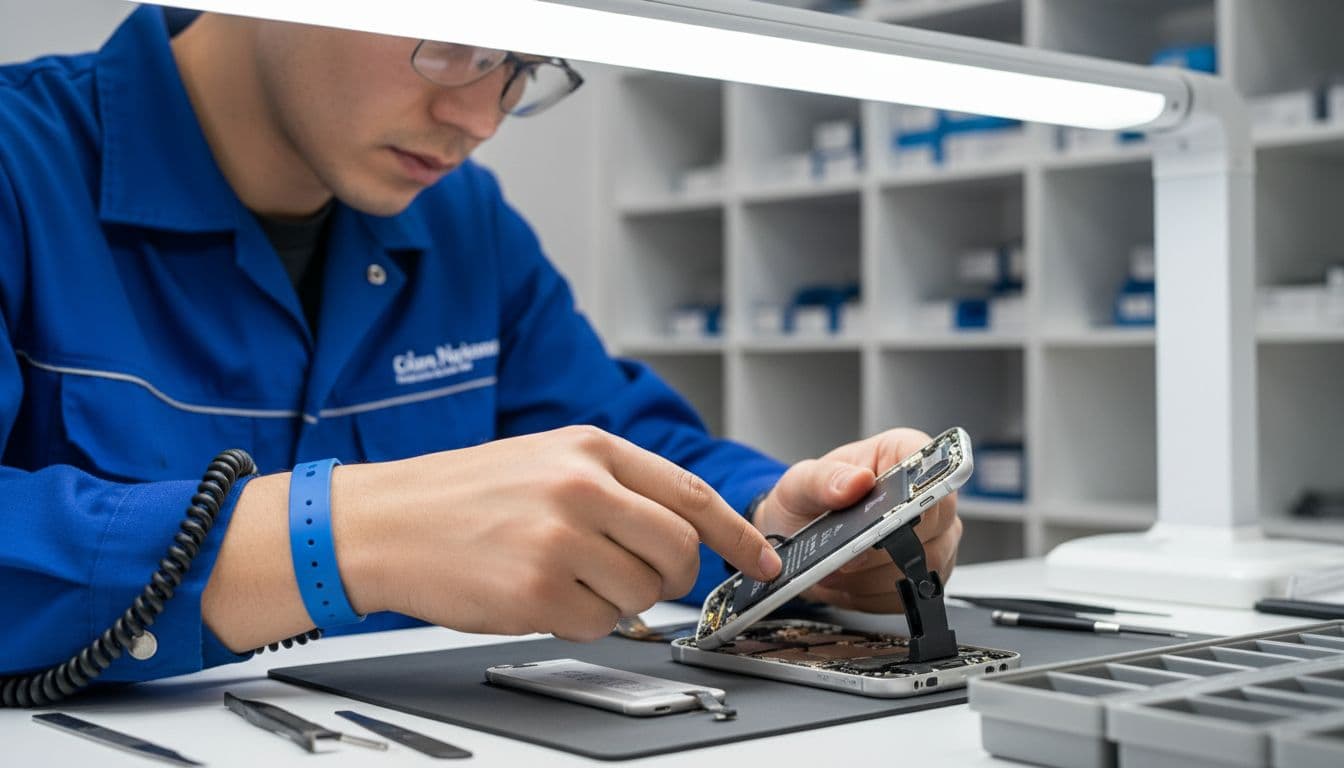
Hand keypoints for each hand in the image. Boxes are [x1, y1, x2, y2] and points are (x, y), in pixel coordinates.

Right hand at [334, 426, 781, 640]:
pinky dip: (580, 620)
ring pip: (642, 594)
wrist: (385, 521)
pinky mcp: (537, 591)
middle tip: (637, 576)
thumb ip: (618, 486)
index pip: (692, 495)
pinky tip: (538, 593)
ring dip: (616, 600)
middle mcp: (581, 488)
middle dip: (672, 576)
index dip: (736, 535)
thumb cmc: (464, 494)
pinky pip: (599, 624)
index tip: (763, 561)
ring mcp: (560, 541)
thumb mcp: (548, 459)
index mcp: (590, 449)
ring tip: (564, 575)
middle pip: (678, 551)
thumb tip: (686, 530)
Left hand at [749, 428, 961, 612]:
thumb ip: (824, 480)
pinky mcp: (927, 577)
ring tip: (838, 567)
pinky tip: (849, 582)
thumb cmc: (809, 502)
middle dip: (881, 547)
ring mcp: (936, 539)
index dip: (915, 498)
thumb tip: (856, 482)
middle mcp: (930, 497)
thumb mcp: (801, 483)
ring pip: (921, 569)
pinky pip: (908, 596)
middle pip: (932, 528)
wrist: (800, 536)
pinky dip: (871, 596)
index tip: (888, 518)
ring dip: (870, 576)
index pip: (934, 471)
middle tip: (844, 551)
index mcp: (904, 456)